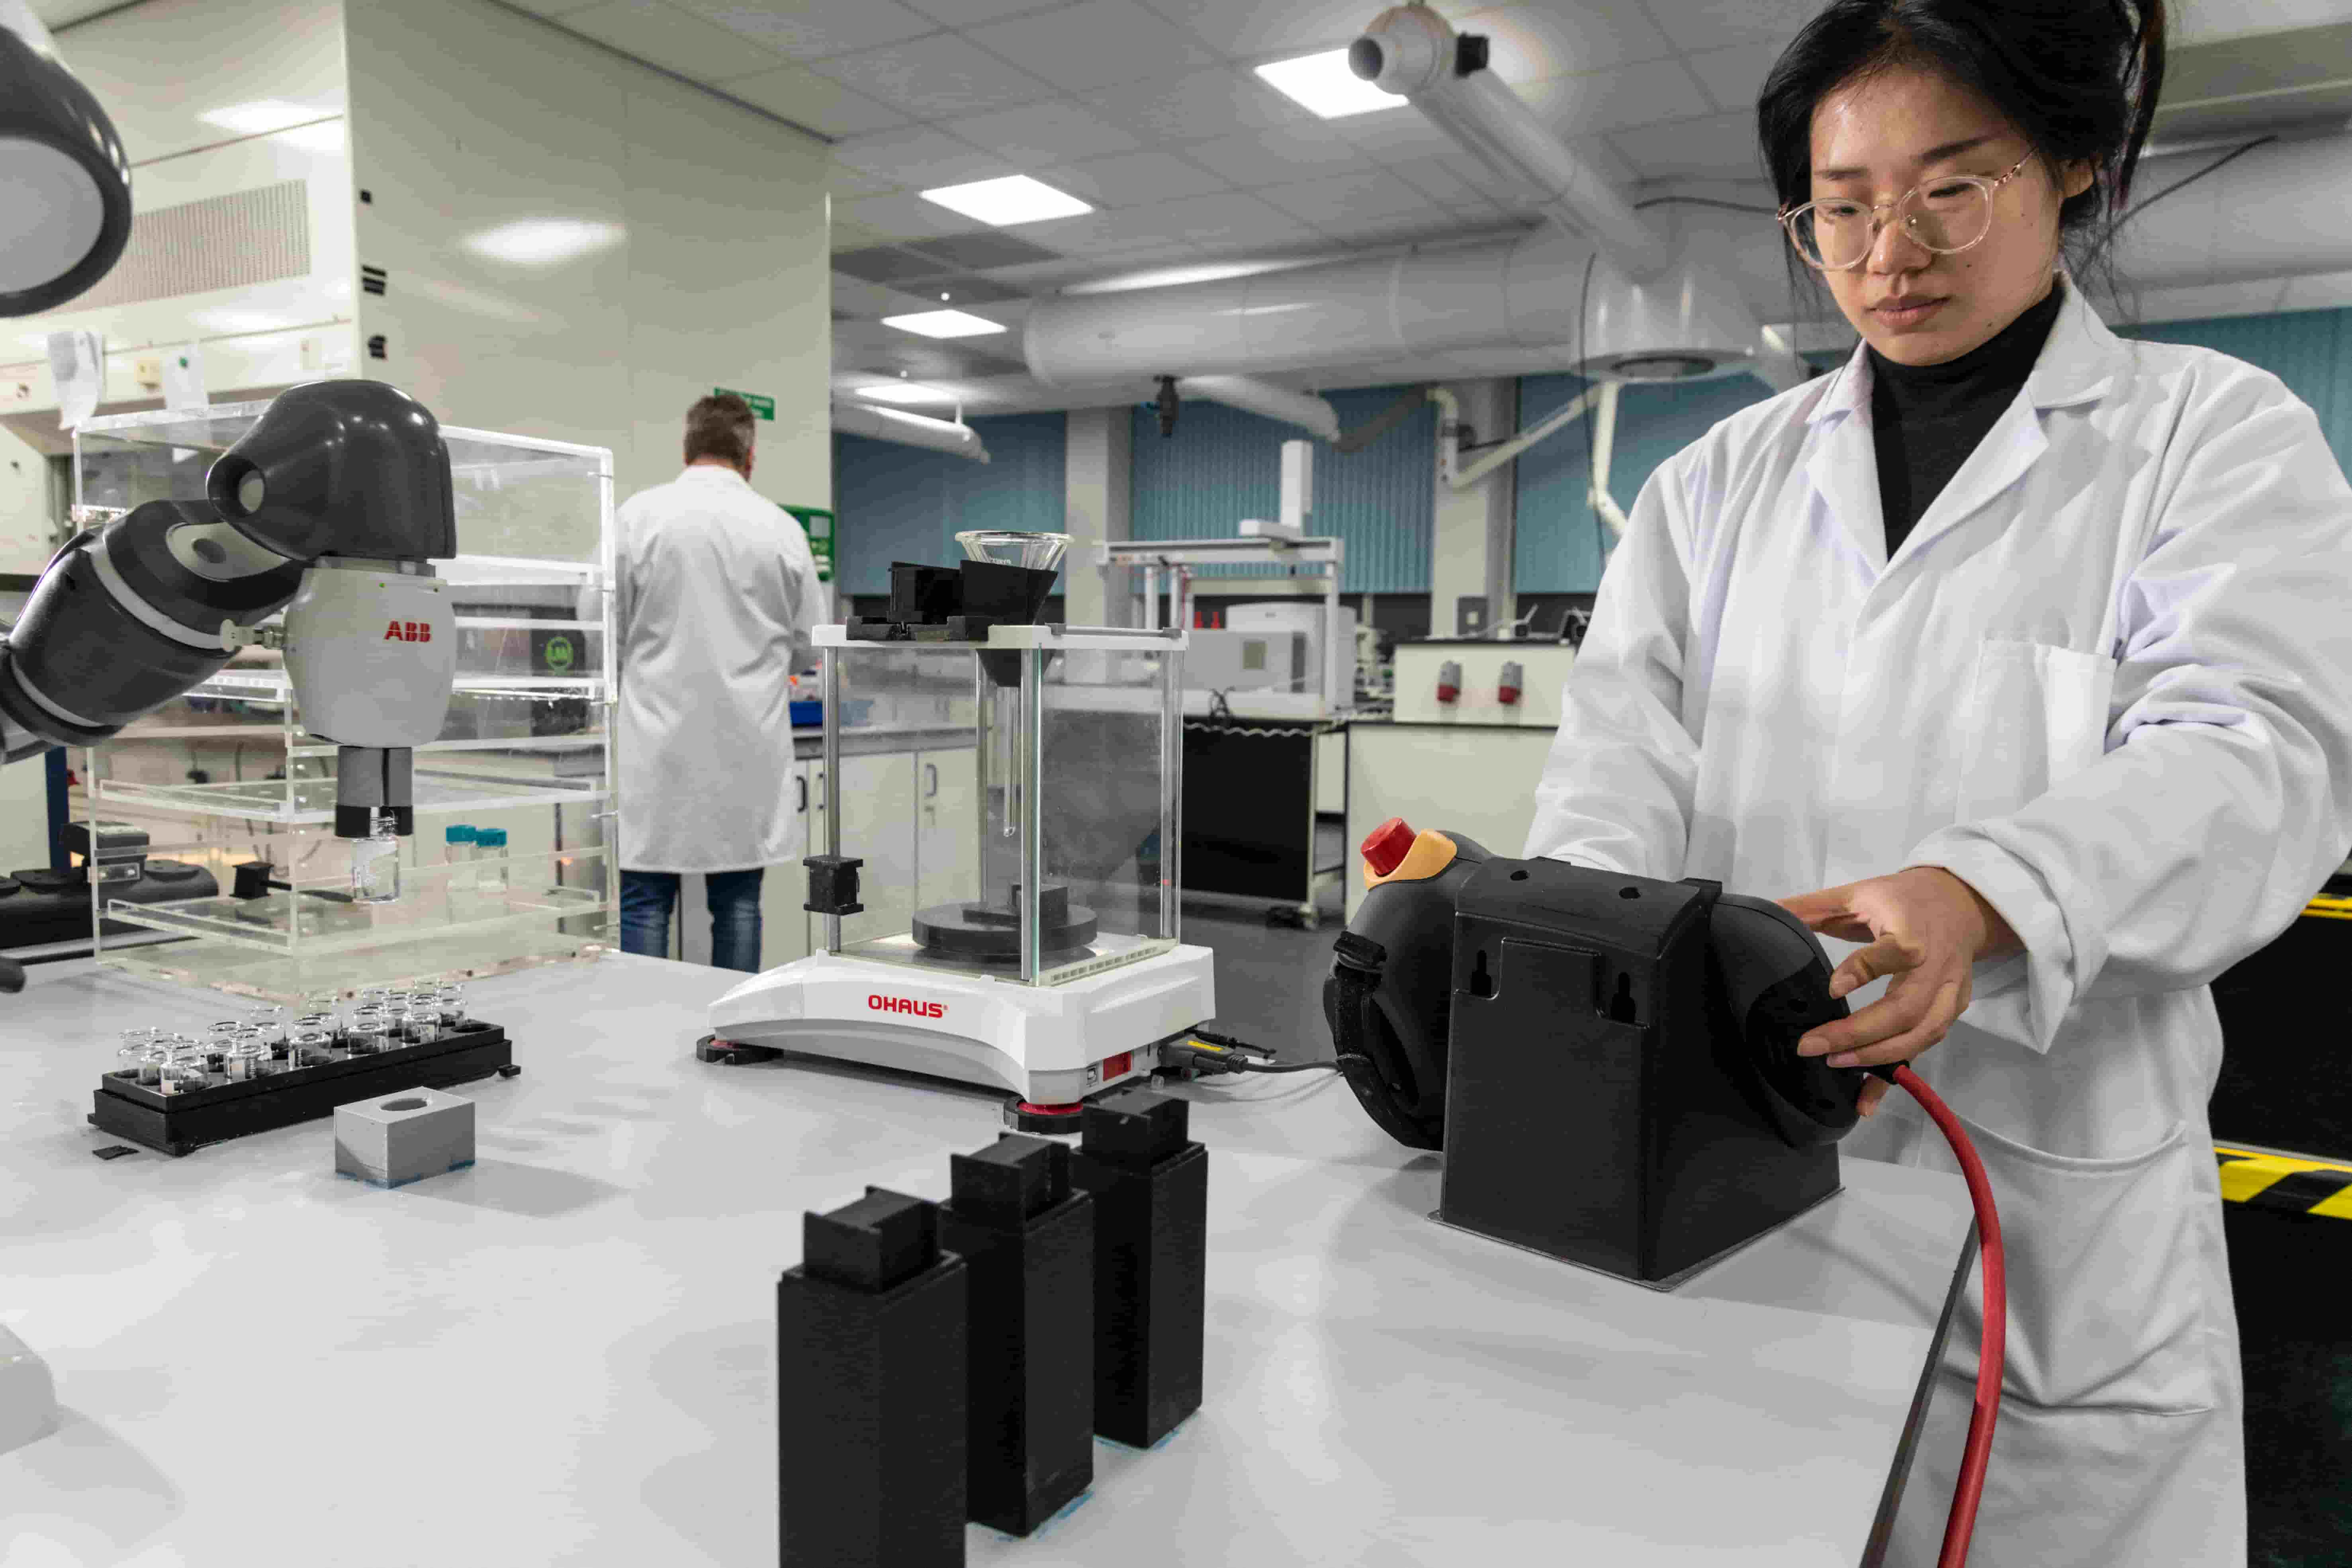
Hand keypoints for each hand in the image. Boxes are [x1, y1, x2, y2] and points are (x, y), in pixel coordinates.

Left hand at [1774, 867, 2019, 1117]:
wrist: (1962, 904)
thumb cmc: (1902, 898)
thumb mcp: (1857, 893)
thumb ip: (1811, 907)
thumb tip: (1765, 914)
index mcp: (1913, 928)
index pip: (1897, 951)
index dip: (1866, 969)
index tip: (1831, 987)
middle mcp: (1938, 965)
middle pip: (1906, 1008)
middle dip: (1859, 1033)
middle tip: (1812, 1046)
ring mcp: (1950, 992)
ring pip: (1921, 1034)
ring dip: (1878, 1056)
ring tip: (1834, 1064)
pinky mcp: (1952, 1011)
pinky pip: (1925, 1047)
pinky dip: (1896, 1074)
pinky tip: (1867, 1099)